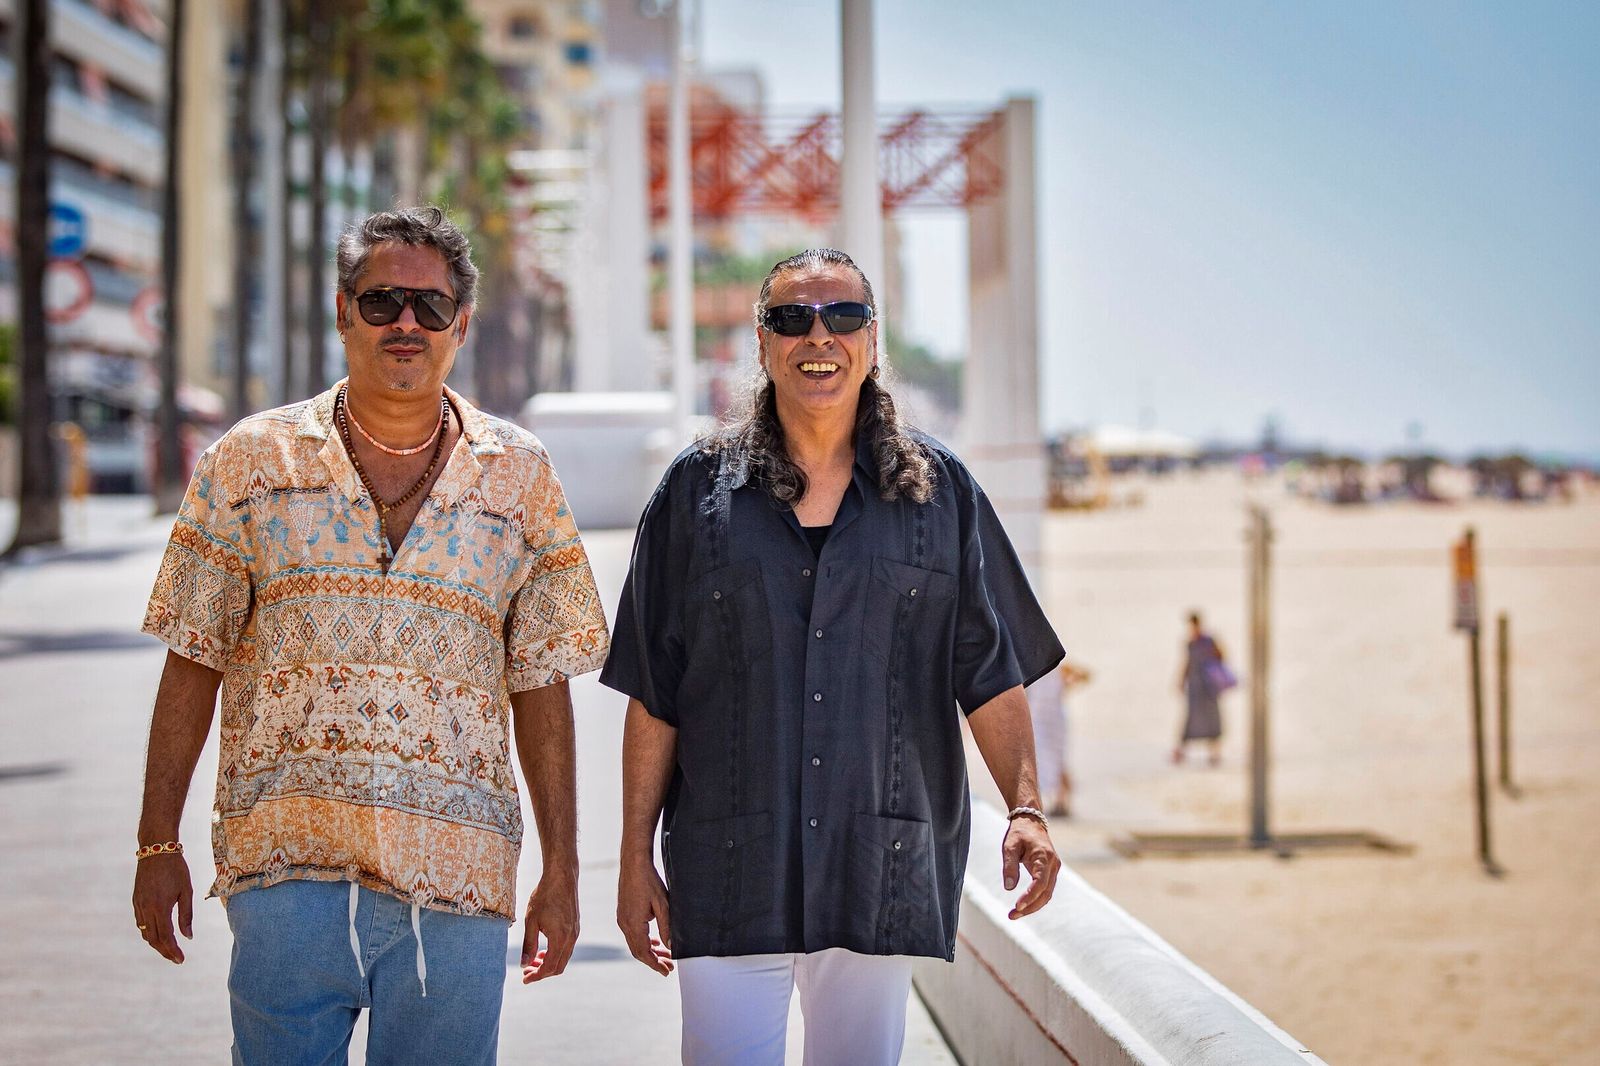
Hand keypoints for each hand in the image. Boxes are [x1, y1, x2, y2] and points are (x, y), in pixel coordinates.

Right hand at [132, 852, 193, 963]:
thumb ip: (186, 915)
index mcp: (160, 907)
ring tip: (170, 949)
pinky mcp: (136, 900)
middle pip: (154, 939)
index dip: (173, 951)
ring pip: (145, 932)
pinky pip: (141, 923)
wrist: (156, 849)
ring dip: (156, 943)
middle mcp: (146, 909)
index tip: (181, 960)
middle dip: (165, 951)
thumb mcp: (186, 891)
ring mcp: (138, 905)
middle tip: (176, 959)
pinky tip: (159, 933)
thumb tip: (188, 937)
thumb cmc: (176, 868)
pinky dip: (149, 932)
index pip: (165, 937)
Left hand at [520, 868, 578, 983]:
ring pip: (563, 958)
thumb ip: (528, 944)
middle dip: (542, 972)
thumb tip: (524, 963)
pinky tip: (544, 948)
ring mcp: (575, 933)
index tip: (524, 978)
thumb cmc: (544, 896)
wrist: (561, 877)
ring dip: (549, 963)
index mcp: (560, 939)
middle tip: (526, 970)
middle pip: (558, 967)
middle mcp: (571, 938)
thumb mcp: (531, 921)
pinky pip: (567, 948)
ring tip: (533, 959)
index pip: (549, 968)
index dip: (536, 976)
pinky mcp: (575, 927)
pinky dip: (555, 953)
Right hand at [616, 857, 673, 974]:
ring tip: (665, 956)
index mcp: (633, 924)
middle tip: (669, 967)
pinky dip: (644, 941)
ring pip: (635, 943)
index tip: (667, 971)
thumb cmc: (649, 881)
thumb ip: (666, 928)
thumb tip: (671, 947)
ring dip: (650, 951)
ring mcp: (622, 919)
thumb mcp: (663, 905)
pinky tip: (654, 942)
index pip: (644, 953)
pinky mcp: (623, 913)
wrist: (634, 863)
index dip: (655, 964)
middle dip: (654, 961)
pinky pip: (632, 934)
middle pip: (638, 951)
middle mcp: (624, 924)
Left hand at [1001, 816, 1060, 919]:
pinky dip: (1035, 899)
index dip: (1030, 897)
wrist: (1030, 821)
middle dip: (1030, 907)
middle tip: (1012, 916)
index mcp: (1044, 857)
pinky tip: (1022, 906)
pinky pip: (1045, 890)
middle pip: (1045, 893)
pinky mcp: (1051, 871)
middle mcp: (1053, 864)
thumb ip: (1009, 866)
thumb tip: (1009, 888)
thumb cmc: (1018, 833)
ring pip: (1047, 894)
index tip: (1017, 907)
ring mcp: (1054, 868)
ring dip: (1032, 906)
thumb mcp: (1009, 846)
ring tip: (1014, 914)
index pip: (1040, 883)